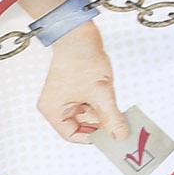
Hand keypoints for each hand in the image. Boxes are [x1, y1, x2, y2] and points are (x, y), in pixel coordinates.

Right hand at [36, 24, 120, 141]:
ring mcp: (66, 98)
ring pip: (88, 116)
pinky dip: (102, 106)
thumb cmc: (81, 62)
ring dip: (103, 115)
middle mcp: (56, 106)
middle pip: (81, 126)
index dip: (92, 138)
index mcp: (53, 111)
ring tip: (118, 111)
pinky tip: (114, 103)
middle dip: (100, 126)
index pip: (72, 135)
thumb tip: (120, 136)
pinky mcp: (75, 91)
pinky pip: (90, 105)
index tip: (111, 137)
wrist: (79, 37)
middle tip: (120, 127)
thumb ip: (111, 118)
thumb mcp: (100, 94)